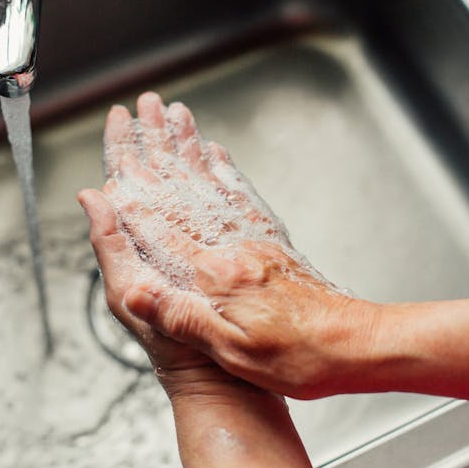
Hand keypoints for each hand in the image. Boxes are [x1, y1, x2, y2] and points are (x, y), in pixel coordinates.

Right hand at [80, 92, 380, 399]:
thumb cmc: (300, 357)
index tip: (110, 168)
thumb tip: (135, 288)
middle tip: (140, 111)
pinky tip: (216, 154)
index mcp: (217, 276)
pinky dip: (224, 171)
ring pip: (211, 184)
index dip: (130, 200)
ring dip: (189, 147)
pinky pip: (242, 197)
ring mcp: (255, 241)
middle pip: (183, 192)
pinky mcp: (272, 244)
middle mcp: (234, 248)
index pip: (160, 231)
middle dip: (157, 150)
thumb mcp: (232, 351)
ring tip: (174, 115)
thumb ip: (181, 316)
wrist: (358, 346)